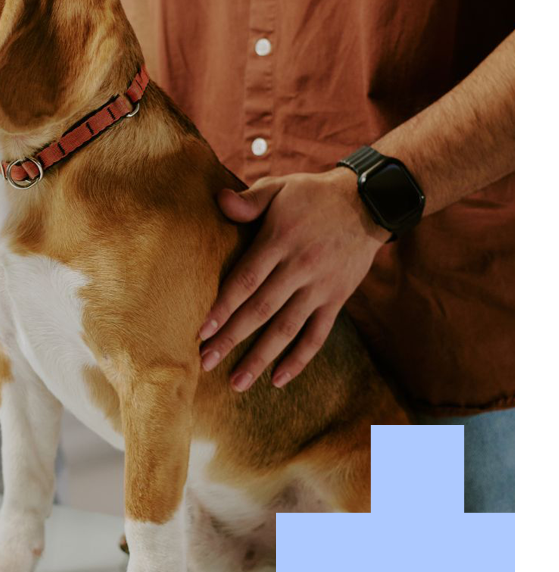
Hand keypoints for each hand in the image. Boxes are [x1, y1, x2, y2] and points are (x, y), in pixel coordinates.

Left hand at [198, 168, 389, 389]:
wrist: (369, 202)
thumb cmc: (313, 195)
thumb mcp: (280, 188)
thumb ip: (249, 201)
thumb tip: (218, 199)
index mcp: (280, 240)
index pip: (246, 280)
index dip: (223, 307)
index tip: (202, 331)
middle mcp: (300, 268)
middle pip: (260, 310)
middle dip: (231, 339)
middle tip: (206, 362)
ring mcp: (320, 287)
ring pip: (287, 329)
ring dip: (260, 358)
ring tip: (237, 383)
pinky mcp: (337, 299)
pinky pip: (317, 335)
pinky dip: (299, 359)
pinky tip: (278, 380)